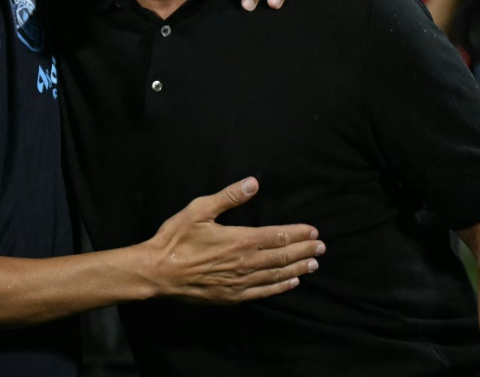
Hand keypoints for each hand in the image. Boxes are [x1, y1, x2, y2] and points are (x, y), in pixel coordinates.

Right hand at [144, 176, 324, 303]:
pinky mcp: (231, 297)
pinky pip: (262, 292)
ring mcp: (239, 282)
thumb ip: (228, 197)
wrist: (158, 272)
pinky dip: (279, 287)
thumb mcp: (199, 210)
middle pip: (282, 257)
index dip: (298, 234)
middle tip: (321, 248)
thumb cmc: (176, 238)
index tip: (314, 232)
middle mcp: (245, 263)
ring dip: (297, 269)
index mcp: (240, 239)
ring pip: (276, 275)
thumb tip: (253, 182)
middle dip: (304, 251)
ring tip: (313, 265)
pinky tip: (291, 284)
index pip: (277, 236)